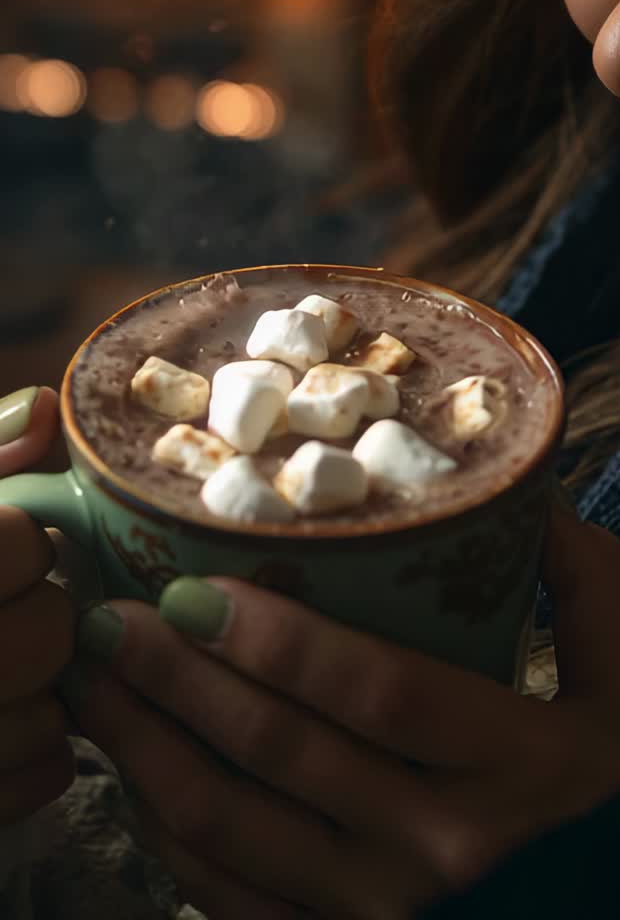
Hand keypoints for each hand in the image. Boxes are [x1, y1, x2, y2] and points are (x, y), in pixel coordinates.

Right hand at [0, 387, 75, 823]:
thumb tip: (47, 409)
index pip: (22, 546)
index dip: (22, 544)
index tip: (2, 549)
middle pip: (49, 630)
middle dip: (41, 612)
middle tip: (6, 610)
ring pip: (51, 711)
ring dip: (41, 686)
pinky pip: (45, 774)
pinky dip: (36, 752)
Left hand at [66, 506, 619, 918]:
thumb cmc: (607, 819)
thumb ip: (593, 597)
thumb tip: (539, 501)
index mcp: (508, 769)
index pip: (378, 694)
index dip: (281, 641)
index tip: (197, 587)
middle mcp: (431, 849)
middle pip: (281, 755)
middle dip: (182, 680)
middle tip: (114, 618)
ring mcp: (373, 912)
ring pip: (232, 827)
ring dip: (150, 748)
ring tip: (98, 682)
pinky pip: (225, 896)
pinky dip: (167, 831)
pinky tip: (135, 769)